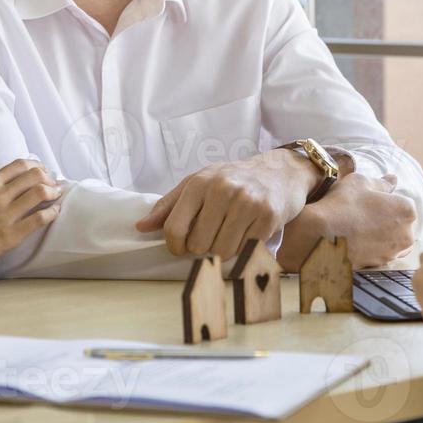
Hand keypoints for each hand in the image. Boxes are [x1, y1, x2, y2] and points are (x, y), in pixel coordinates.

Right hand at [0, 158, 61, 279]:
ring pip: (40, 192)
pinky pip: (39, 219)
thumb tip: (5, 188)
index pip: (20, 165)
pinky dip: (52, 213)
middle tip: (53, 183)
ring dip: (53, 192)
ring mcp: (4, 215)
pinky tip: (55, 212)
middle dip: (48, 177)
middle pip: (34, 175)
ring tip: (57, 195)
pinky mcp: (9, 236)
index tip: (43, 170)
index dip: (36, 165)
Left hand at [134, 149, 317, 261]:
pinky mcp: (268, 217)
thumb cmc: (233, 179)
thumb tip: (140, 227)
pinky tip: (247, 234)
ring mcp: (247, 203)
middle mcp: (222, 190)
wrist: (281, 171)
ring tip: (229, 235)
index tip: (182, 248)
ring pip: (222, 252)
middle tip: (211, 238)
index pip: (174, 229)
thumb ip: (168, 206)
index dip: (175, 247)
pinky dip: (244, 250)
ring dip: (223, 251)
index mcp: (199, 183)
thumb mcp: (198, 183)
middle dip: (202, 249)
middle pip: (198, 245)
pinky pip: (246, 251)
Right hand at [278, 173, 417, 270]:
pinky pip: (380, 253)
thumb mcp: (360, 182)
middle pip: (400, 223)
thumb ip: (381, 182)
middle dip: (386, 218)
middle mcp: (407, 234)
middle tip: (362, 214)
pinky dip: (372, 247)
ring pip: (391, 239)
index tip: (368, 200)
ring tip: (358, 228)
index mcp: (406, 210)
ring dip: (381, 234)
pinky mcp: (380, 265)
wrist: (323, 236)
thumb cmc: (342, 204)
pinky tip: (355, 241)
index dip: (384, 200)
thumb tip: (393, 180)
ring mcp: (394, 252)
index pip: (402, 202)